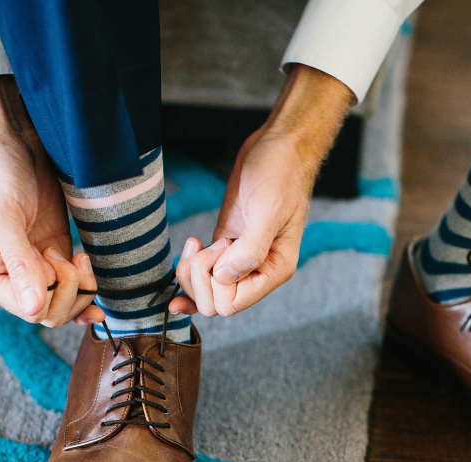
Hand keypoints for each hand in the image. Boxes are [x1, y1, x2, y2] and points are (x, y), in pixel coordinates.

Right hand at [0, 76, 103, 327]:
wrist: (13, 145)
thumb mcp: (4, 218)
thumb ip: (19, 262)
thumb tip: (32, 306)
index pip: (28, 309)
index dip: (51, 293)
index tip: (54, 258)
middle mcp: (12, 277)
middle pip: (50, 312)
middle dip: (69, 290)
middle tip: (70, 256)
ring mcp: (38, 268)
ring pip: (66, 303)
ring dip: (81, 287)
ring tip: (79, 256)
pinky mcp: (58, 255)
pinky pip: (76, 287)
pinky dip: (88, 289)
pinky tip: (95, 283)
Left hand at [172, 129, 307, 315]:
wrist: (277, 147)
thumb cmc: (281, 174)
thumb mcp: (268, 212)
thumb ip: (250, 250)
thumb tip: (225, 279)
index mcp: (275, 269)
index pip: (233, 303)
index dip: (216, 283)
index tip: (223, 247)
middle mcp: (258, 271)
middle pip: (215, 303)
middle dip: (200, 278)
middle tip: (207, 245)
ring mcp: (239, 259)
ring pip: (204, 290)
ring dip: (191, 270)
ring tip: (198, 241)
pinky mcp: (225, 246)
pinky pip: (202, 273)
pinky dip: (189, 266)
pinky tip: (191, 245)